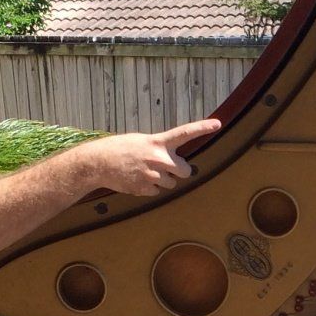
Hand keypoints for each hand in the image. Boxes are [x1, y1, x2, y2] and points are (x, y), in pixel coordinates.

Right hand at [90, 118, 221, 195]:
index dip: (202, 128)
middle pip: (185, 171)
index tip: (218, 123)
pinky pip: (157, 192)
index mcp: (158, 142)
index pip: (185, 133)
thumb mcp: (141, 141)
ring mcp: (153, 175)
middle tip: (166, 167)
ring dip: (163, 180)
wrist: (98, 163)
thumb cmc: (120, 149)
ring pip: (171, 184)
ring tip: (145, 172)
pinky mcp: (145, 188)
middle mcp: (159, 158)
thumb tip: (173, 163)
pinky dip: (150, 188)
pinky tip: (137, 179)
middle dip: (179, 171)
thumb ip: (159, 148)